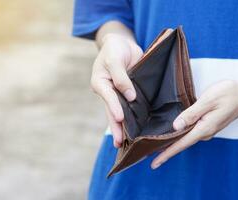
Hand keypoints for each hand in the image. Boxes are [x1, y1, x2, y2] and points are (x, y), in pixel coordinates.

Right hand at [90, 33, 142, 147]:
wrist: (121, 44)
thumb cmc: (115, 49)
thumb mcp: (115, 59)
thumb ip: (121, 77)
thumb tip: (130, 96)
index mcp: (100, 83)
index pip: (108, 97)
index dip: (114, 107)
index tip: (120, 118)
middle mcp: (108, 91)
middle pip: (112, 111)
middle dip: (116, 127)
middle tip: (119, 143)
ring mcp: (118, 94)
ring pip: (121, 112)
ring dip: (124, 126)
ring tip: (126, 143)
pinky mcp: (128, 93)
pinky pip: (130, 106)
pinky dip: (132, 117)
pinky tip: (136, 128)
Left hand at [151, 80, 237, 168]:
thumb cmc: (228, 94)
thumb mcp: (208, 101)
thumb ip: (191, 114)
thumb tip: (176, 126)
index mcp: (204, 129)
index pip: (181, 144)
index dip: (166, 154)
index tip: (154, 163)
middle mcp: (205, 133)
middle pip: (181, 143)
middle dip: (165, 149)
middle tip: (149, 153)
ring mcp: (207, 130)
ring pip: (186, 137)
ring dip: (172, 141)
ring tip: (156, 143)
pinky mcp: (208, 125)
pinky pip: (191, 132)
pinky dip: (180, 134)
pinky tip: (173, 132)